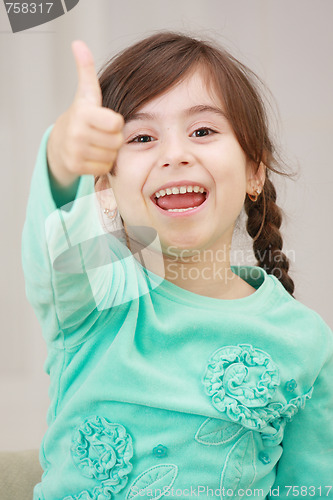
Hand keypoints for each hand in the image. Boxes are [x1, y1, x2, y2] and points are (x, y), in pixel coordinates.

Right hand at [47, 40, 123, 185]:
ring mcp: (76, 151)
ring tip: (98, 144)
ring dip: (109, 152)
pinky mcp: (76, 167)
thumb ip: (86, 70)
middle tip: (103, 134)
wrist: (60, 142)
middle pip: (117, 141)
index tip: (107, 120)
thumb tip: (79, 44)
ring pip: (112, 156)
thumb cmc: (81, 116)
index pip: (117, 123)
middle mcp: (77, 133)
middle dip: (114, 138)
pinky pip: (104, 168)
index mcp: (84, 113)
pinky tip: (94, 155)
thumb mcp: (85, 93)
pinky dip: (103, 164)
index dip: (115, 122)